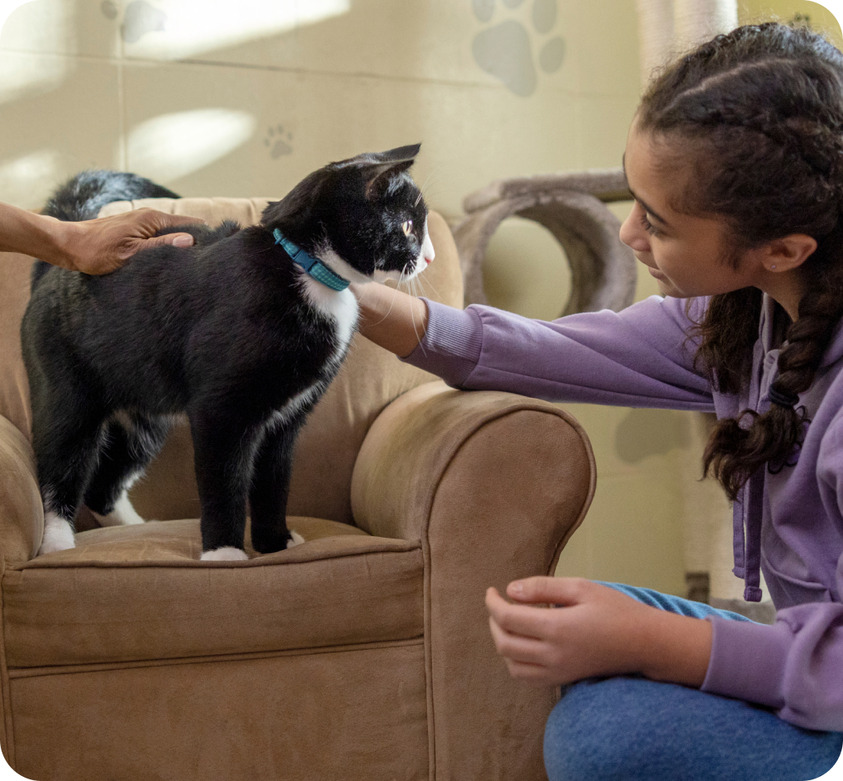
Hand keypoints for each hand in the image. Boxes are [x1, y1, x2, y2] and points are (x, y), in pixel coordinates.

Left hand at [58, 209, 202, 273]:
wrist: (68, 246)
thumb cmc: (97, 251)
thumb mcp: (132, 253)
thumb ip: (162, 246)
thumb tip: (190, 241)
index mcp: (152, 219)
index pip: (190, 225)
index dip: (205, 237)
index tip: (217, 253)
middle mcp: (149, 217)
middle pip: (182, 229)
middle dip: (194, 243)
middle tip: (205, 264)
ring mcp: (141, 223)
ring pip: (170, 234)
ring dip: (179, 247)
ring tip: (190, 265)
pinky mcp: (134, 230)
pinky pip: (158, 237)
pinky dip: (166, 247)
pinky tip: (168, 261)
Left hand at [485, 577, 711, 687]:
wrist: (644, 644)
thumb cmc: (615, 610)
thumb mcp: (581, 588)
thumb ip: (543, 588)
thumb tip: (510, 590)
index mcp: (557, 628)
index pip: (508, 619)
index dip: (492, 603)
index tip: (492, 590)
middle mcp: (553, 655)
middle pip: (504, 643)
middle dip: (493, 622)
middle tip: (497, 603)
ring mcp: (558, 672)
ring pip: (511, 664)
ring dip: (501, 642)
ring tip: (508, 622)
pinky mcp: (563, 680)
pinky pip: (526, 676)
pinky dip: (514, 660)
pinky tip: (523, 641)